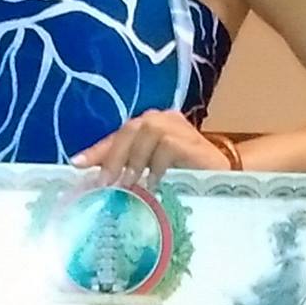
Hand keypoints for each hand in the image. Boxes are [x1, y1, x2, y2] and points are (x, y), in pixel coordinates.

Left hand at [70, 110, 229, 185]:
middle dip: (113, 155)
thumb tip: (97, 179)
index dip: (98, 149)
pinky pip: (167, 146)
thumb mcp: (153, 173)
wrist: (229, 179)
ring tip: (129, 184)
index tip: (76, 164)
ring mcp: (180, 128)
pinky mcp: (193, 141)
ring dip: (135, 160)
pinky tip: (155, 183)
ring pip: (146, 132)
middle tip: (104, 181)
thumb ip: (130, 169)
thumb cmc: (189, 178)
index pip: (120, 133)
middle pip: (130, 128)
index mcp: (152, 125)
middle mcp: (164, 120)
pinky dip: (157, 165)